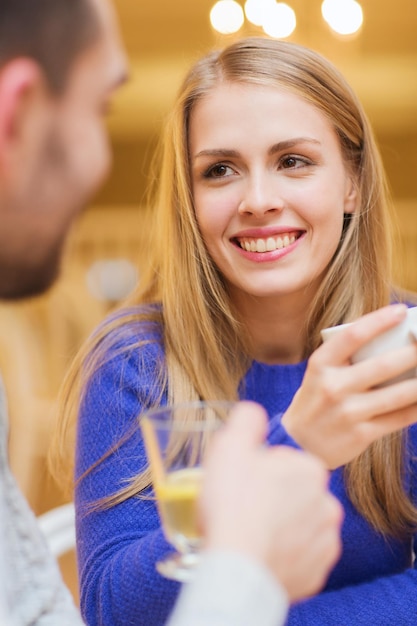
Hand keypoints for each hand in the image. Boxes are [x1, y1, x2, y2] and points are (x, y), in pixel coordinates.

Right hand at [198, 401, 342, 601]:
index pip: (283, 461)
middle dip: (271, 497)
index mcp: (310, 470)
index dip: (257, 469)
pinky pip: (299, 557)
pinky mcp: (316, 573)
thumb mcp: (230, 446)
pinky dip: (283, 555)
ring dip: (279, 526)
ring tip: (250, 532)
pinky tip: (261, 553)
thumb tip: (254, 413)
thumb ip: (247, 420)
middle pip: (292, 493)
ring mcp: (324, 542)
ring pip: (297, 525)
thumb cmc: (232, 504)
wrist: (237, 568)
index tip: (241, 481)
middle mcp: (327, 504)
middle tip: (242, 507)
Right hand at [282, 304, 416, 467]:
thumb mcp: (320, 374)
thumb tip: (392, 342)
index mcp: (321, 364)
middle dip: (414, 353)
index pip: (353, 335)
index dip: (379, 321)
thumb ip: (346, 359)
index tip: (401, 311)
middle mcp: (333, 387)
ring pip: (398, 394)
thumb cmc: (315, 400)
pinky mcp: (361, 434)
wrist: (297, 444)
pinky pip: (399, 418)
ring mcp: (348, 412)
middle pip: (383, 365)